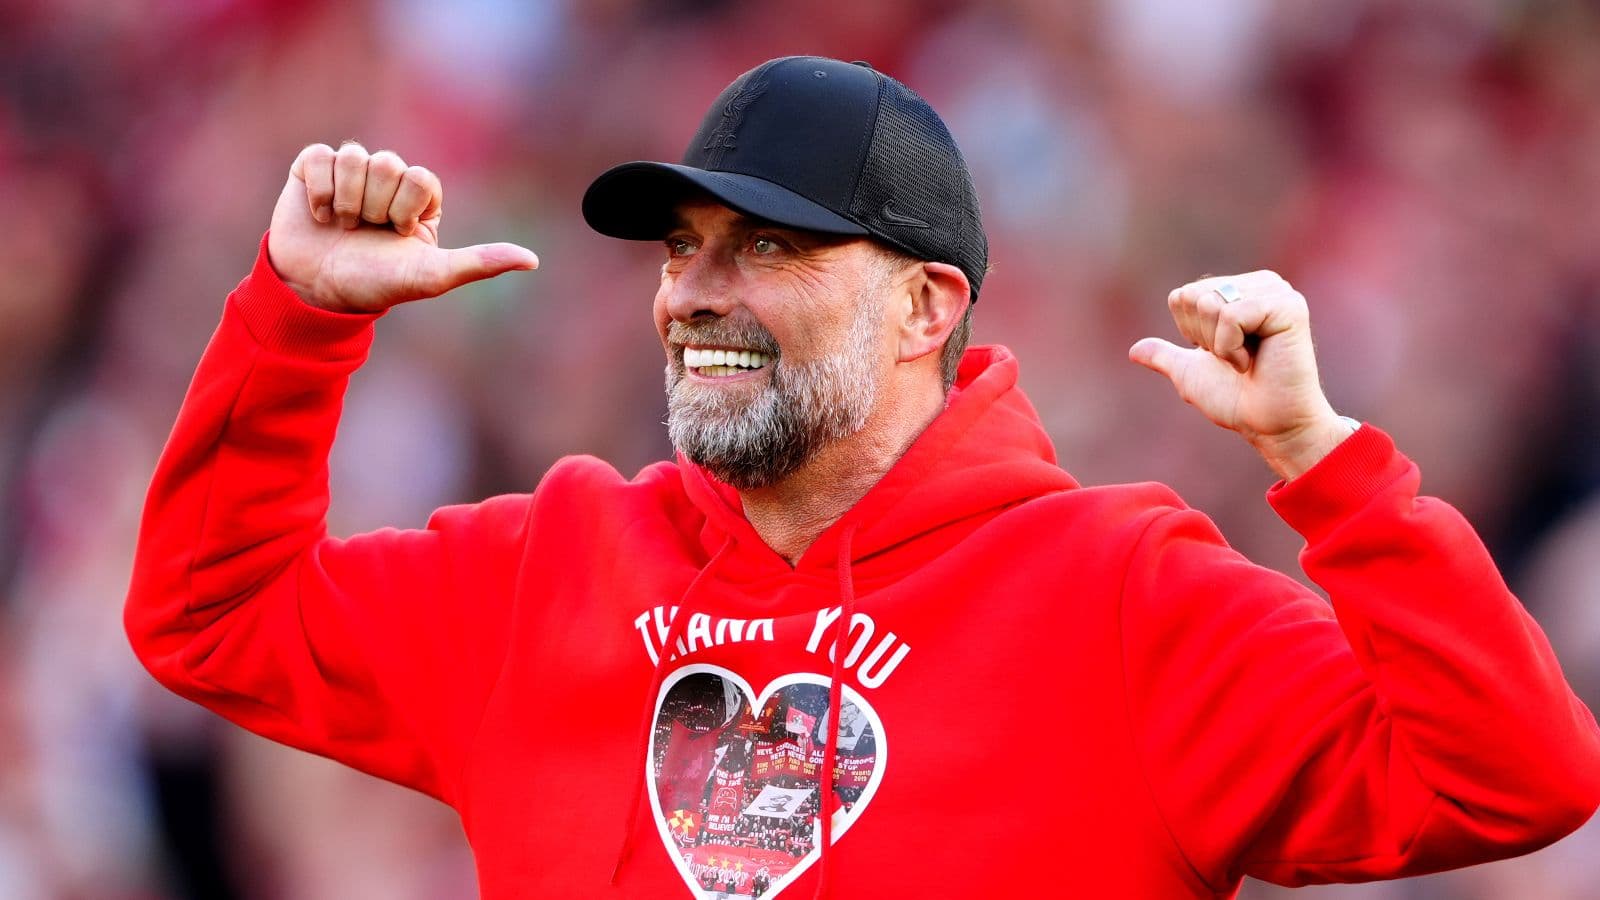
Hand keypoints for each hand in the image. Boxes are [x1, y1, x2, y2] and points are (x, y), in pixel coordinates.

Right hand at [266, 142, 537, 313]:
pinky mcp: (313, 167)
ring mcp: (351, 170)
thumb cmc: (378, 283)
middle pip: (388, 165)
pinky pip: (319, 157)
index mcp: (419, 197)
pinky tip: (320, 215)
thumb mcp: (432, 275)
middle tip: (367, 233)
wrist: (319, 292)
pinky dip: (318, 191)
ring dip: (346, 202)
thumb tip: (533, 261)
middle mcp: (387, 178)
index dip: (405, 209)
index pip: (420, 177)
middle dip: (375, 208)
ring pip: (354, 158)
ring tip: (344, 226)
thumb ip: (481, 263)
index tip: (397, 234)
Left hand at [1128, 271, 1355, 479]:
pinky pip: (1231, 316)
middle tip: (1237, 358)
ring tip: (1248, 360)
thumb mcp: (1190, 375)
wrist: (1269, 425)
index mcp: (1241, 291)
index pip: (1182, 296)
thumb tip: (1133, 351)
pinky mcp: (1289, 307)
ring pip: (1211, 303)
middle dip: (1204, 336)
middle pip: (1194, 296)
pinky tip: (1255, 361)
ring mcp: (1278, 292)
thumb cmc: (1236, 400)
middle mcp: (1261, 284)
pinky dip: (1232, 348)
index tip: (1223, 354)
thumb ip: (1165, 356)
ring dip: (1219, 344)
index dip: (1191, 333)